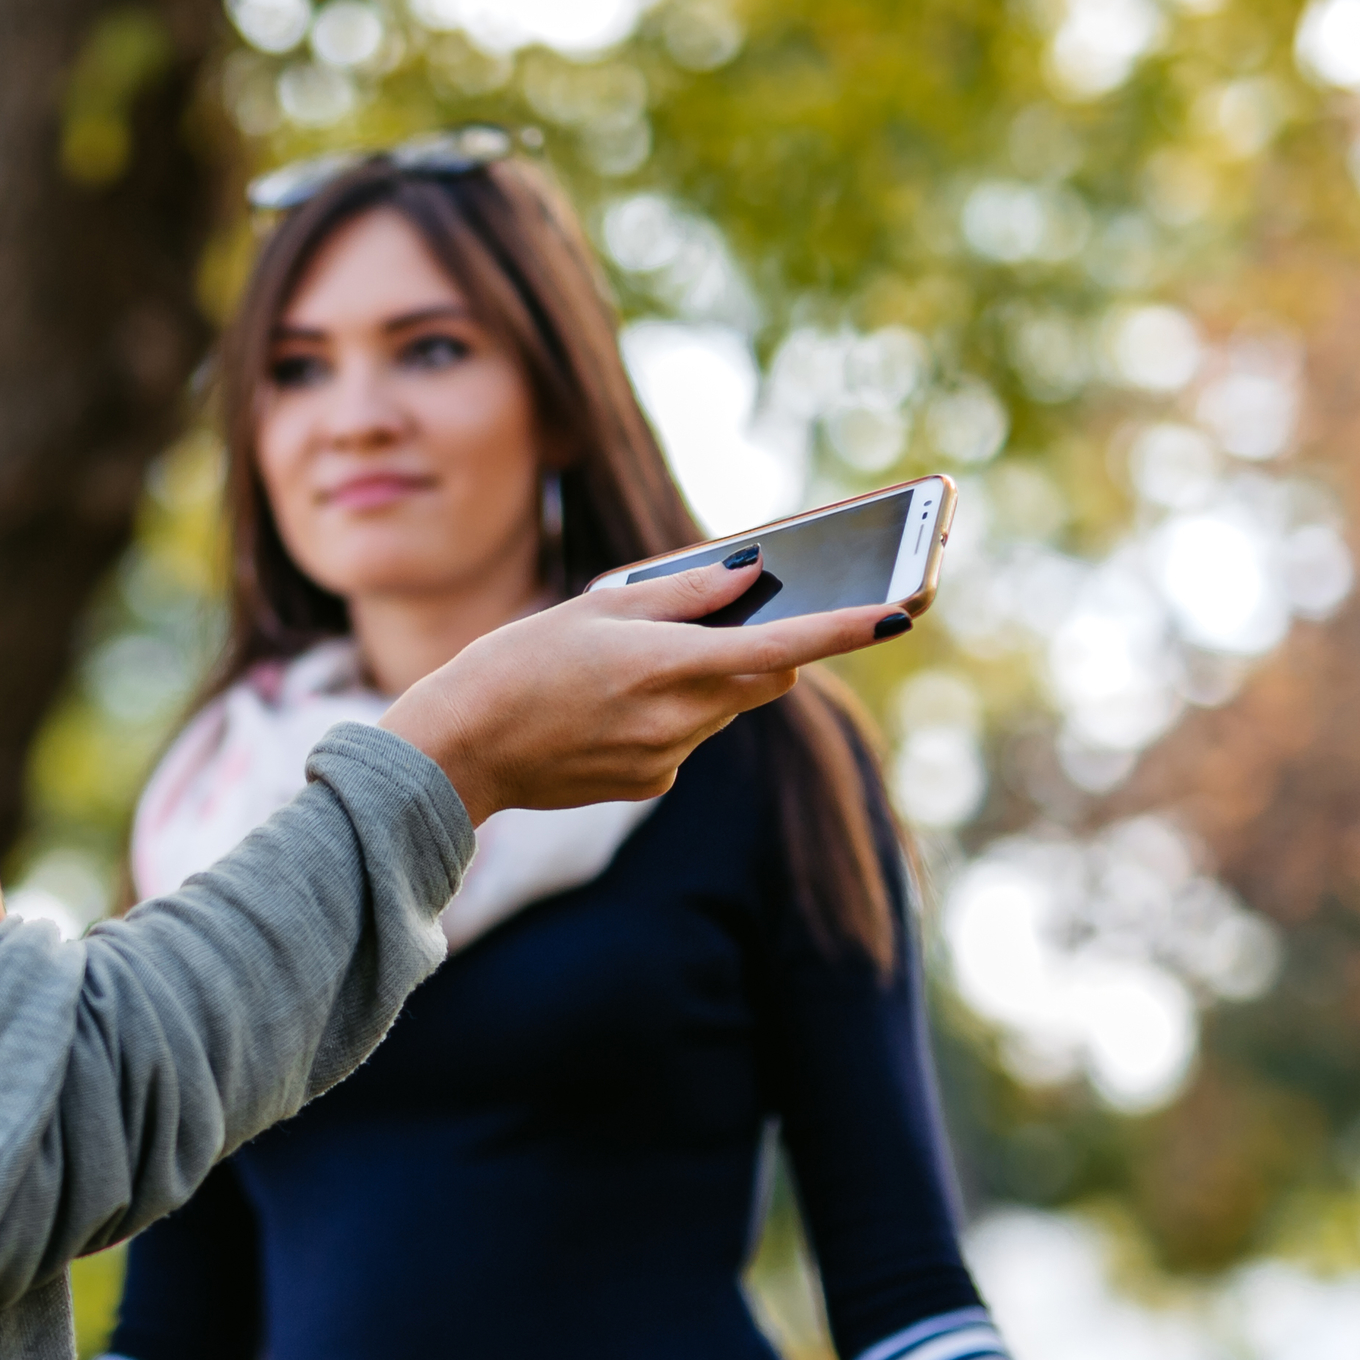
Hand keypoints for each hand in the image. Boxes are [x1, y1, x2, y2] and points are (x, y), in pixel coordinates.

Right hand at [381, 557, 907, 821]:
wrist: (458, 752)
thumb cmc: (516, 663)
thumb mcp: (596, 608)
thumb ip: (683, 594)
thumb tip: (751, 575)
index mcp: (667, 666)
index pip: (783, 647)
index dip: (848, 629)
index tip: (900, 611)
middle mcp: (679, 720)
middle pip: (764, 680)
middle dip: (762, 648)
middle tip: (725, 618)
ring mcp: (667, 759)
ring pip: (723, 709)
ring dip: (703, 681)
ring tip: (625, 669)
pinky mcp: (649, 785)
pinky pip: (685, 740)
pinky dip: (667, 717)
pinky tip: (606, 711)